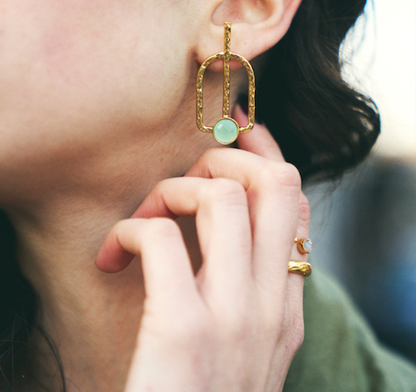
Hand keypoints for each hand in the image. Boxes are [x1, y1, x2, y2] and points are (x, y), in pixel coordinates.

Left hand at [96, 107, 309, 391]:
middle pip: (277, 182)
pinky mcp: (185, 332)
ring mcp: (234, 318)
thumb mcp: (240, 348)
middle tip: (184, 182)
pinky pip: (161, 238)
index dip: (263, 155)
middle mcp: (271, 305)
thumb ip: (244, 293)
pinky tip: (112, 256)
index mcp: (284, 307)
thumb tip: (223, 228)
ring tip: (145, 220)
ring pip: (224, 195)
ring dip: (173, 190)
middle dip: (226, 158)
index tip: (229, 141)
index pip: (296, 202)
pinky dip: (130, 230)